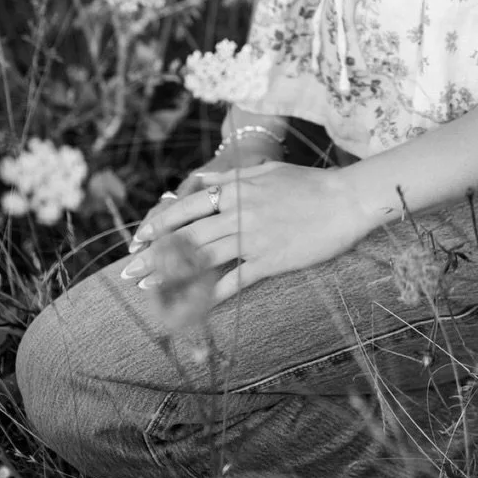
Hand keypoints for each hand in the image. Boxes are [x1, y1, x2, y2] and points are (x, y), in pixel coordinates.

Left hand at [121, 164, 371, 304]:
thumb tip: (200, 179)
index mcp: (236, 188)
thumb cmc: (309, 183)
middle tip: (129, 271)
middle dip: (153, 255)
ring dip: (171, 276)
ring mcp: (254, 237)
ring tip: (148, 289)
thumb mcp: (266, 171)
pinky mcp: (270, 259)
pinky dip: (211, 295)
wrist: (347, 199)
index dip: (158, 225)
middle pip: (186, 236)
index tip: (137, 239)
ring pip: (202, 259)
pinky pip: (234, 280)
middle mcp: (239, 212)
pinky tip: (191, 306)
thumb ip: (231, 176)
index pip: (186, 207)